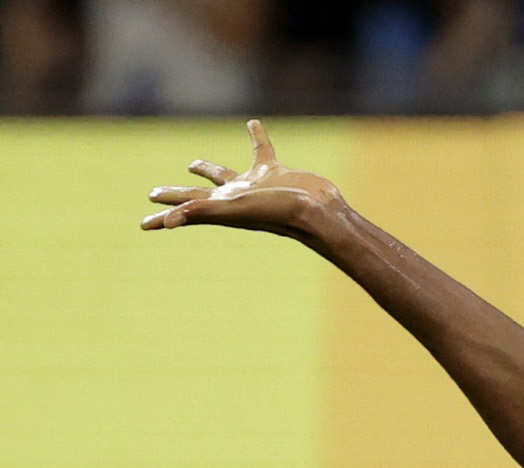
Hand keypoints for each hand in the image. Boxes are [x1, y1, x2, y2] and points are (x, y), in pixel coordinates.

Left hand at [142, 120, 343, 236]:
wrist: (317, 211)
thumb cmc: (277, 213)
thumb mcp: (234, 210)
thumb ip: (199, 212)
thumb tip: (166, 222)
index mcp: (220, 207)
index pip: (185, 210)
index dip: (163, 216)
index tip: (144, 225)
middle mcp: (234, 197)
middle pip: (196, 195)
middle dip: (176, 195)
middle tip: (156, 194)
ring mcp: (254, 184)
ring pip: (224, 175)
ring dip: (207, 170)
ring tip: (191, 163)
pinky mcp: (274, 171)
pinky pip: (261, 150)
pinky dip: (256, 136)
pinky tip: (253, 124)